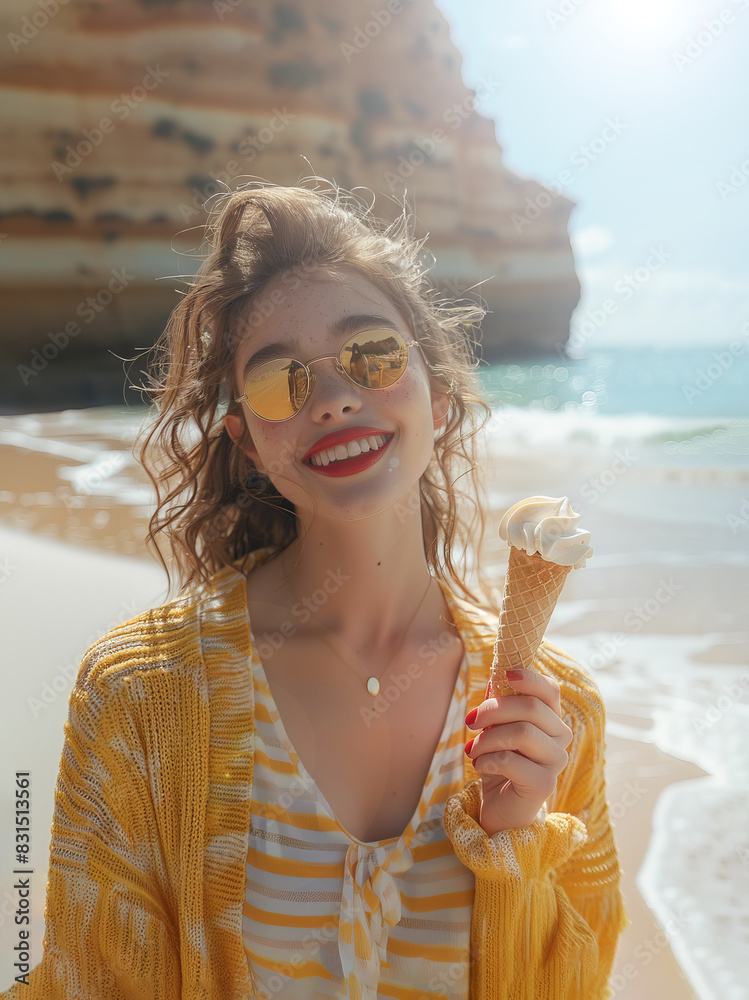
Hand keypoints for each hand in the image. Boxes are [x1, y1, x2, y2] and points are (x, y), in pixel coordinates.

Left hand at [464, 669, 572, 835]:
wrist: (500, 807)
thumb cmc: (500, 762)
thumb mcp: (496, 729)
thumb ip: (499, 704)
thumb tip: (494, 677)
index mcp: (551, 719)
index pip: (550, 690)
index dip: (529, 678)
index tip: (505, 675)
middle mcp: (561, 738)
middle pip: (531, 707)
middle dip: (493, 710)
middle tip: (471, 721)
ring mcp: (556, 762)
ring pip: (521, 732)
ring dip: (488, 739)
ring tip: (474, 749)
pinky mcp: (545, 785)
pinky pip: (511, 761)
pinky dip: (488, 760)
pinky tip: (481, 766)